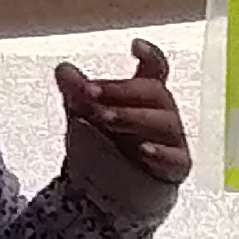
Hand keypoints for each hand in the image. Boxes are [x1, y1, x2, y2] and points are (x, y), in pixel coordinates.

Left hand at [55, 37, 190, 182]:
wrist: (106, 193)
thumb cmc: (104, 146)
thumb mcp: (85, 116)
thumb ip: (77, 93)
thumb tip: (63, 69)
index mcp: (144, 95)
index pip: (155, 69)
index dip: (150, 56)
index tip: (135, 45)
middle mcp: (162, 113)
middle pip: (153, 92)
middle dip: (121, 90)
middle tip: (90, 93)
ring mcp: (171, 140)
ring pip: (163, 121)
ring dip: (132, 117)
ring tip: (106, 118)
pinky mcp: (175, 167)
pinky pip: (175, 158)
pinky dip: (160, 153)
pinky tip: (143, 150)